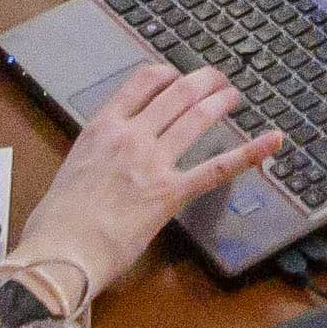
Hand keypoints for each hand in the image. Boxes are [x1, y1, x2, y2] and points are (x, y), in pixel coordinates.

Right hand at [21, 61, 277, 300]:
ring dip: (220, 101)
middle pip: (176, 93)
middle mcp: (131, 136)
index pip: (141, 82)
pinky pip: (216, 167)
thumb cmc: (54, 224)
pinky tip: (272, 141)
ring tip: (234, 95)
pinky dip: (249, 152)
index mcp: (101, 128)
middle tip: (217, 78)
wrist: (60, 253)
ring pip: (196, 118)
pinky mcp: (172, 192)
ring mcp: (154, 162)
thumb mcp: (68, 173)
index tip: (177, 74)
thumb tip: (100, 166)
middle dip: (202, 81)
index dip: (166, 74)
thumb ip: (92, 159)